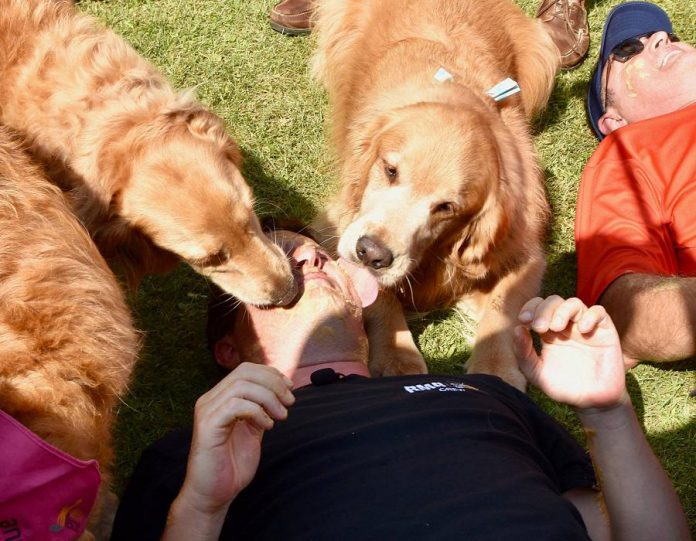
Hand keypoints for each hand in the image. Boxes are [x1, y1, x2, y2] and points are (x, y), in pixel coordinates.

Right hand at [177, 362, 294, 514]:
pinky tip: (267, 426)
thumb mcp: (253, 430)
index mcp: (220, 398)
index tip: (290, 387)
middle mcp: (210, 400)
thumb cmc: (232, 464)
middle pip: (244, 373)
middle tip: (289, 401)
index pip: (246, 370)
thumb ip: (261, 409)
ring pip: (241, 386)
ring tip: (281, 416)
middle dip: (273, 383)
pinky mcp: (207, 426)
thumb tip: (281, 390)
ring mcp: (207, 411)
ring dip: (268, 397)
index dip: (271, 374)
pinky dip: (257, 412)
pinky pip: (235, 405)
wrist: (214, 494)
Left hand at [514, 296, 627, 411]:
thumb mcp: (537, 373)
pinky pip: (599, 313)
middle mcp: (566, 325)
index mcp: (548, 332)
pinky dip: (590, 316)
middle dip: (543, 310)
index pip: (538, 308)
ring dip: (562, 311)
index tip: (524, 320)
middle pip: (554, 301)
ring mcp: (585, 326)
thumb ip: (524, 353)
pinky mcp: (605, 331)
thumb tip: (517, 329)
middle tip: (538, 327)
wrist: (592, 402)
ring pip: (574, 303)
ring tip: (556, 328)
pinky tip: (582, 330)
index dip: (530, 308)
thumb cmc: (563, 387)